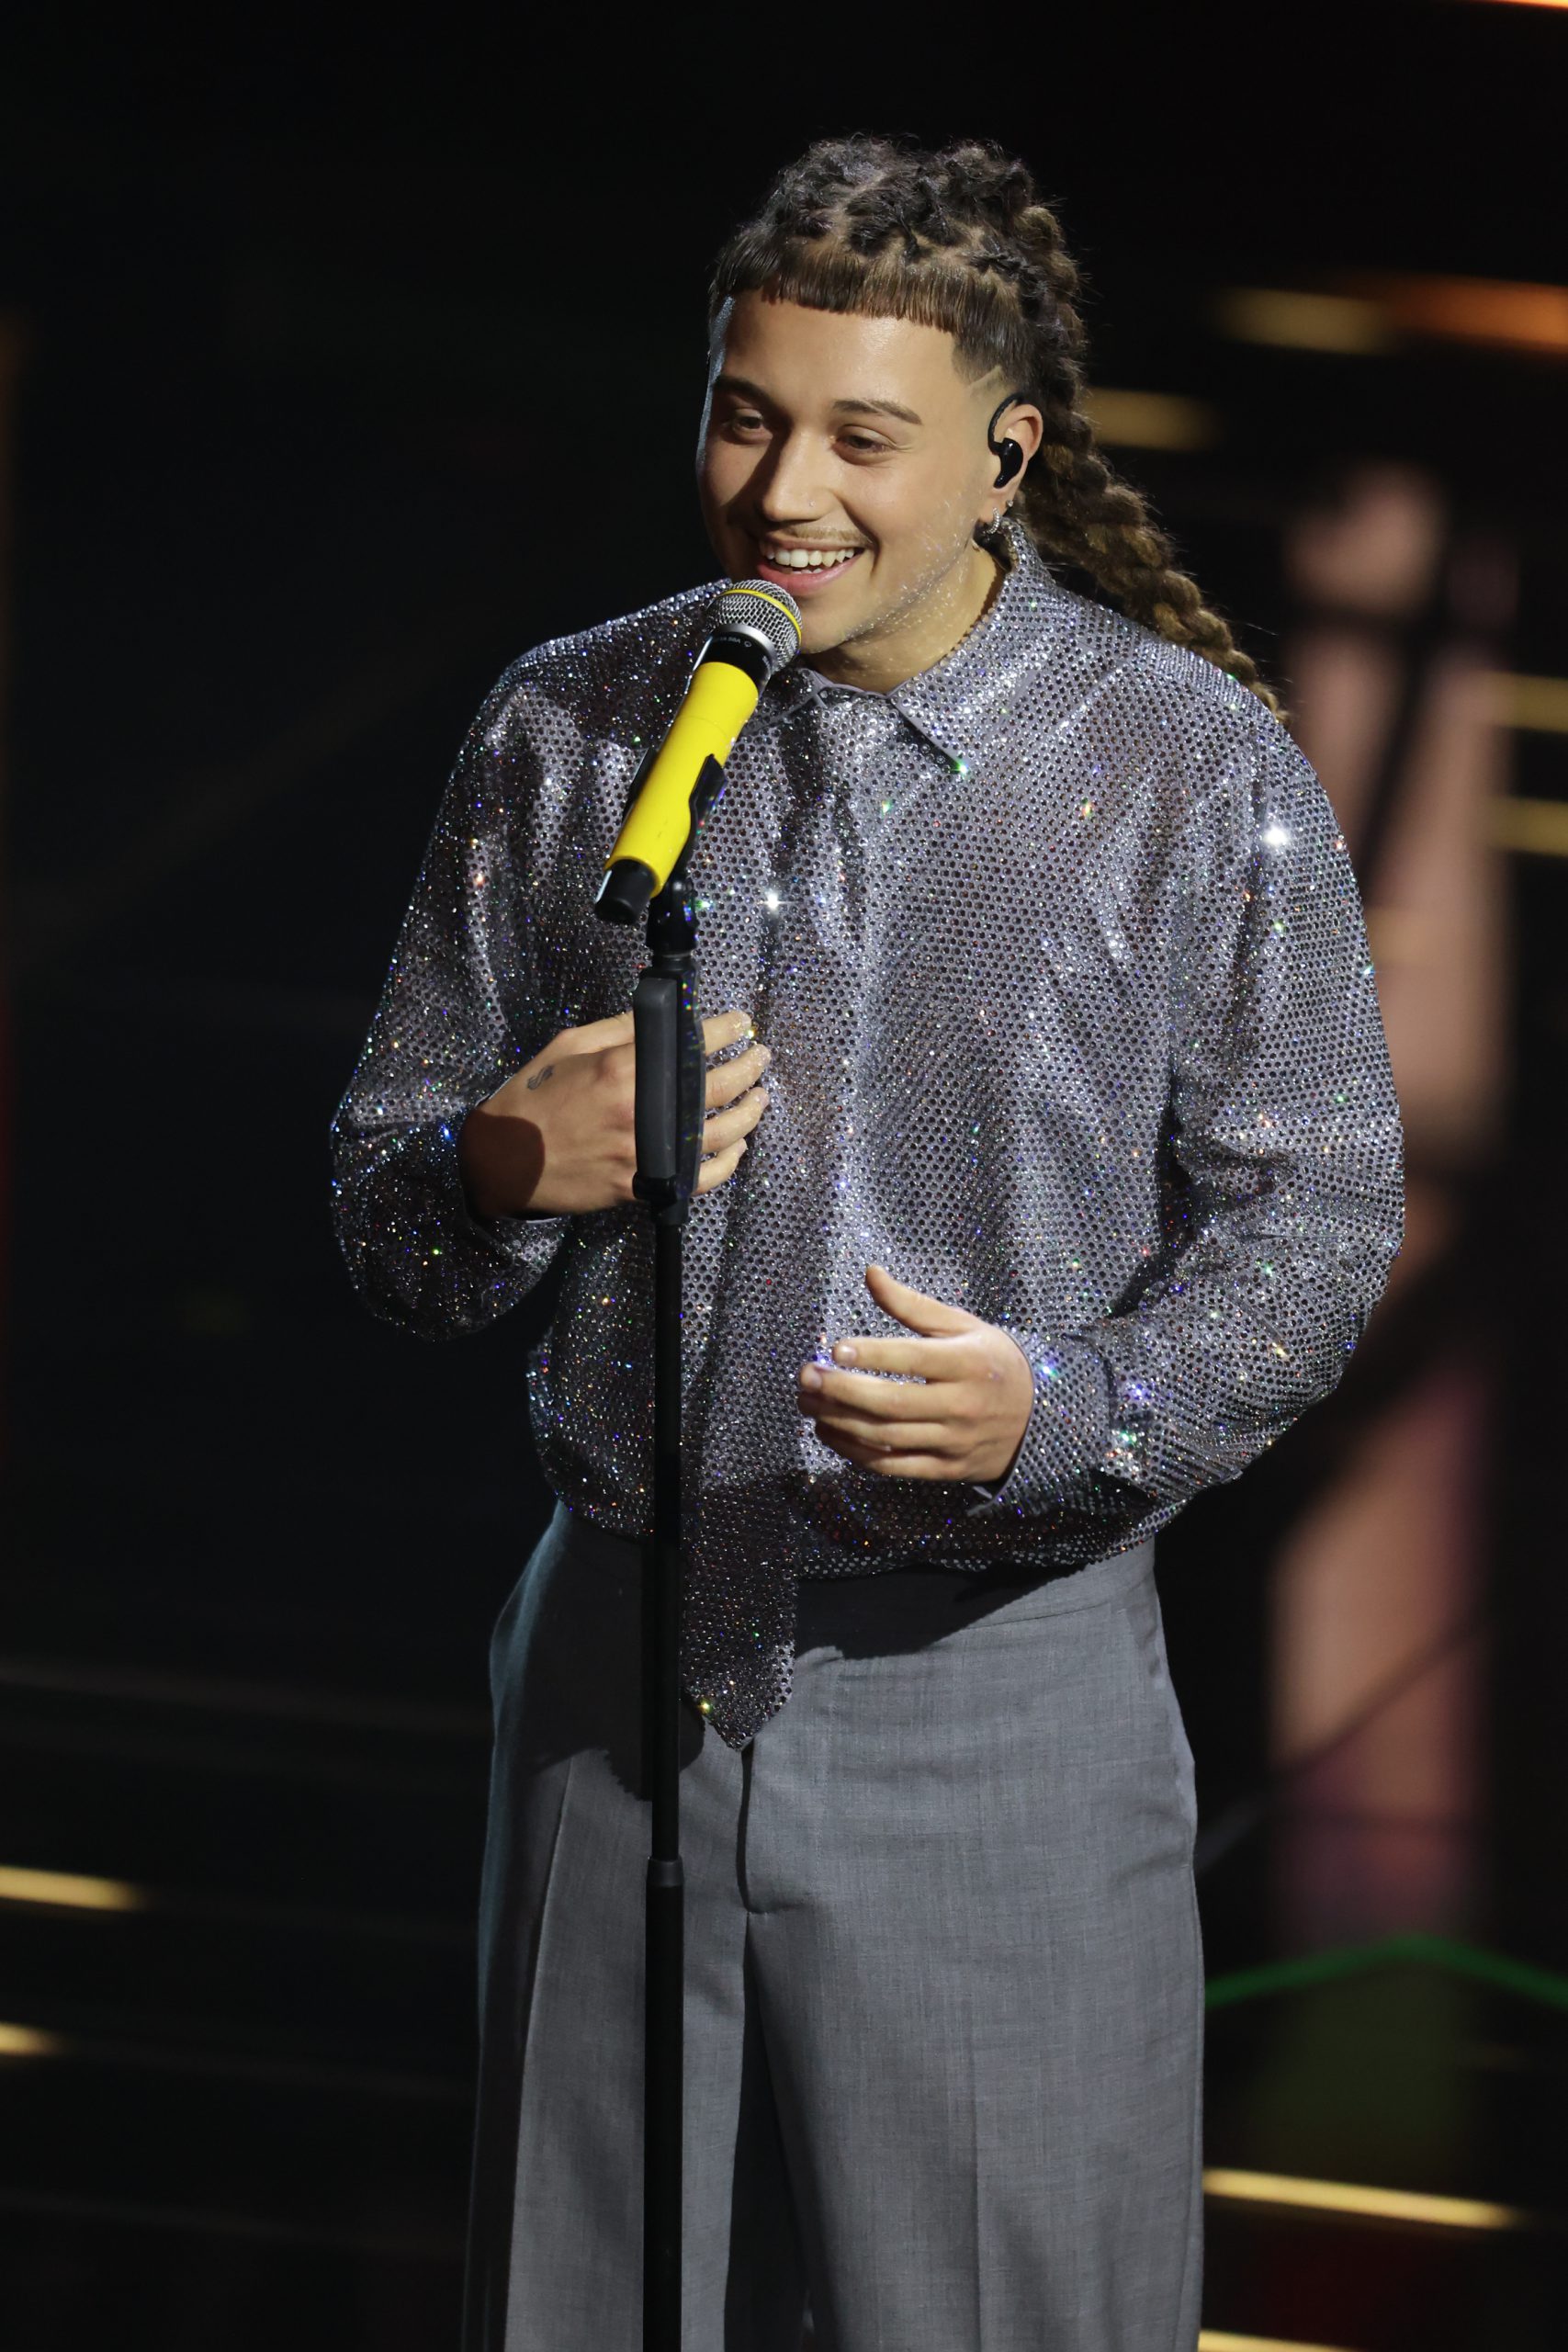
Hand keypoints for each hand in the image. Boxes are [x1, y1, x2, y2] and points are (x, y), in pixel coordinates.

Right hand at [458, 1007, 771, 1217]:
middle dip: (748, 1068)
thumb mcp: (569, 1047)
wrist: (505, 1162)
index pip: (692, 1044)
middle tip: (761, 1057)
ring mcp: (646, 1153)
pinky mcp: (644, 1185)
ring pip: (719, 1134)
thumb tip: (663, 1016)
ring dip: (748, 1113)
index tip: (742, 1024)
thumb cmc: (533, 1099)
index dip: (726, 1031)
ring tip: (760, 1096)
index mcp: (622, 1069)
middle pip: (716, 1088)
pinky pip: (701, 1178)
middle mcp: (641, 1110)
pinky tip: (737, 1146)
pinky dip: (726, 1163)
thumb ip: (619, 1029)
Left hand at [797, 1263, 1033, 1483]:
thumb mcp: (961, 1325)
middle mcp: (961, 1404)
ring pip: (886, 1437)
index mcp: (967, 1363)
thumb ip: (912, 1304)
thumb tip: (870, 1272)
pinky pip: (892, 1466)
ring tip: (807, 1403)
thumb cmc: (989, 1360)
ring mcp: (953, 1441)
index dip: (871, 1355)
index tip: (834, 1349)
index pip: (912, 1358)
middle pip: (891, 1403)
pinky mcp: (945, 1469)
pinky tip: (829, 1432)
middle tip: (805, 1376)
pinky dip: (854, 1452)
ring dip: (839, 1421)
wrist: (1038, 1419)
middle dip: (841, 1391)